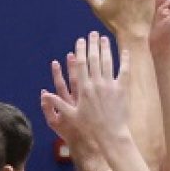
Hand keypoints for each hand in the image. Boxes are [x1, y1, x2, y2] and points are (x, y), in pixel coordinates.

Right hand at [40, 32, 128, 155]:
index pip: (80, 64)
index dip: (80, 50)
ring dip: (106, 48)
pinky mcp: (122, 91)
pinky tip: (124, 52)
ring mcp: (110, 86)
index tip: (80, 41)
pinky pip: (124, 72)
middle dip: (93, 44)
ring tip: (105, 39)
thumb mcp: (70, 116)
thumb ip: (57, 103)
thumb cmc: (88, 129)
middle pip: (94, 59)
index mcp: (83, 88)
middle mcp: (96, 84)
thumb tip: (44, 94)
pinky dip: (124, 61)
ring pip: (108, 62)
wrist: (109, 136)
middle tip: (93, 34)